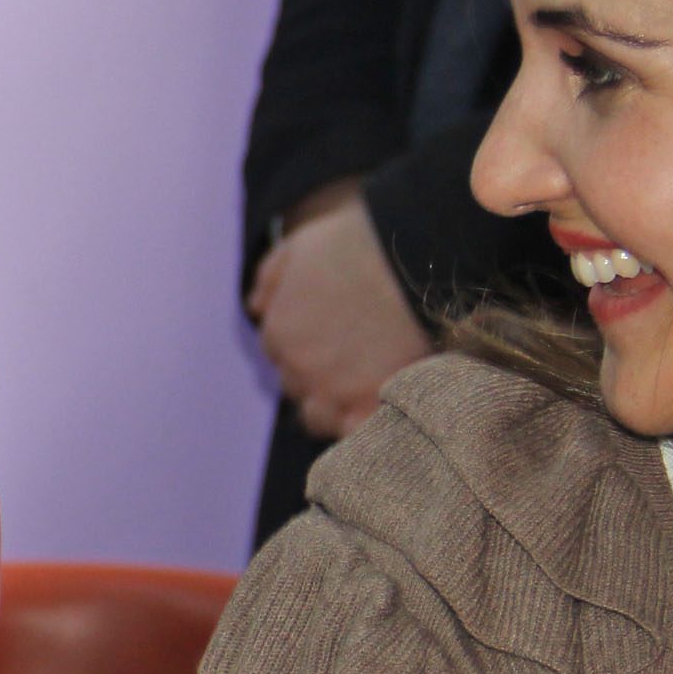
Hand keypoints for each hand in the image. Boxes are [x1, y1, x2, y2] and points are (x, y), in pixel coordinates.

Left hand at [248, 190, 430, 438]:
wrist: (418, 252)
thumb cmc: (362, 241)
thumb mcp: (303, 245)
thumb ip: (272, 276)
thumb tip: (254, 307)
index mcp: (278, 330)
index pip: (280, 353)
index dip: (307, 348)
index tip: (334, 341)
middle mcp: (297, 366)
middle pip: (299, 386)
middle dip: (320, 377)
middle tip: (356, 361)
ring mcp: (331, 389)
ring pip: (322, 415)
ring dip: (337, 405)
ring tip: (370, 386)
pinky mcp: (370, 405)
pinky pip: (356, 432)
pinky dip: (363, 426)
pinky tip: (381, 410)